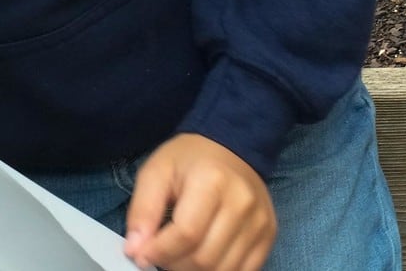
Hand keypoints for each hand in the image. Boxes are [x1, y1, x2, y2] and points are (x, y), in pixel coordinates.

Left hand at [124, 133, 275, 270]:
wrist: (231, 147)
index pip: (186, 234)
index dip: (159, 252)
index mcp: (212, 180)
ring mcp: (260, 221)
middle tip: (160, 255)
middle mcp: (242, 202)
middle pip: (205, 258)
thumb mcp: (156, 172)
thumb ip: (143, 210)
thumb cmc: (189, 160)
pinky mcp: (269, 235)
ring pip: (223, 270)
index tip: (142, 256)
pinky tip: (201, 258)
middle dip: (174, 265)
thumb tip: (135, 250)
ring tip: (179, 256)